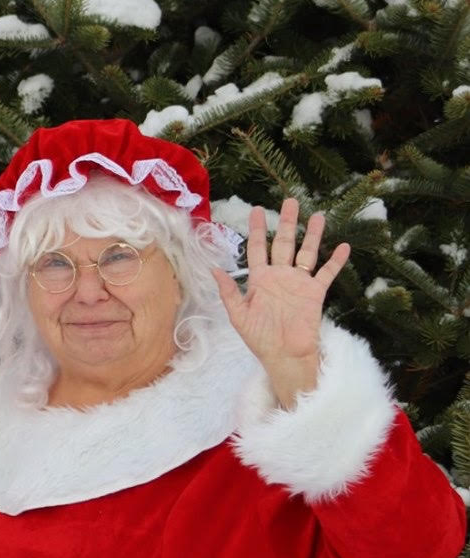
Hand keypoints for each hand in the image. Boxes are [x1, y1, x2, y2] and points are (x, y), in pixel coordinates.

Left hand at [213, 197, 349, 410]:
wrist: (284, 356)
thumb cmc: (259, 338)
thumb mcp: (238, 315)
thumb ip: (228, 291)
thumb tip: (214, 269)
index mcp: (260, 279)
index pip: (257, 248)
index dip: (256, 229)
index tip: (257, 210)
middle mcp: (280, 276)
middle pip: (284, 243)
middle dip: (287, 222)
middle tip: (290, 201)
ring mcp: (299, 283)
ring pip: (307, 252)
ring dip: (312, 235)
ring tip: (317, 215)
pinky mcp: (315, 293)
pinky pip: (327, 273)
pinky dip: (335, 261)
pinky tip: (343, 246)